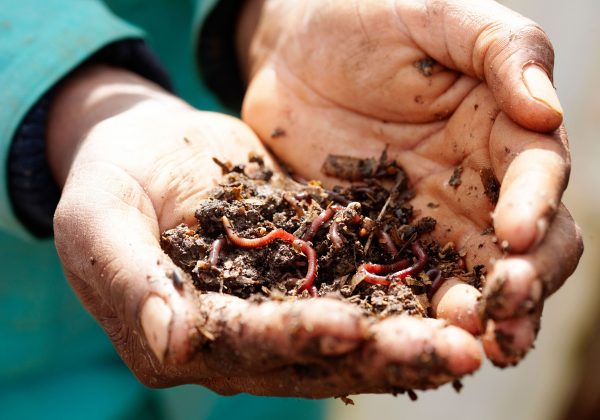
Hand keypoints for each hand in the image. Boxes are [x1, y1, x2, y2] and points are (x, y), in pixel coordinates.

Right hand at [49, 65, 479, 396]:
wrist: (147, 145)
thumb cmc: (108, 181)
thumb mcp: (99, 223)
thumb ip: (132, 283)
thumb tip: (171, 343)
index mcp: (182, 336)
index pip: (243, 347)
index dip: (292, 338)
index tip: (345, 327)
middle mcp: (241, 337)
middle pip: (313, 357)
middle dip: (380, 356)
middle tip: (449, 352)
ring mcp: (279, 306)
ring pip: (350, 333)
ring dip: (408, 337)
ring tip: (468, 335)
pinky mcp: (310, 269)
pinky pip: (360, 286)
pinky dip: (403, 294)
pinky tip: (452, 291)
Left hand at [241, 0, 582, 364]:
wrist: (292, 51)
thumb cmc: (366, 19)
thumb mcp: (437, 15)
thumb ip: (502, 50)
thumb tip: (547, 114)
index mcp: (501, 131)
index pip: (540, 178)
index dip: (537, 209)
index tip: (515, 235)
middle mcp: (474, 186)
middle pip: (519, 248)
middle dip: (521, 283)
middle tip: (503, 309)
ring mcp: (425, 220)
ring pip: (467, 279)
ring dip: (476, 317)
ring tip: (468, 345)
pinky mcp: (376, 241)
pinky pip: (401, 283)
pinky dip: (411, 313)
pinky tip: (408, 339)